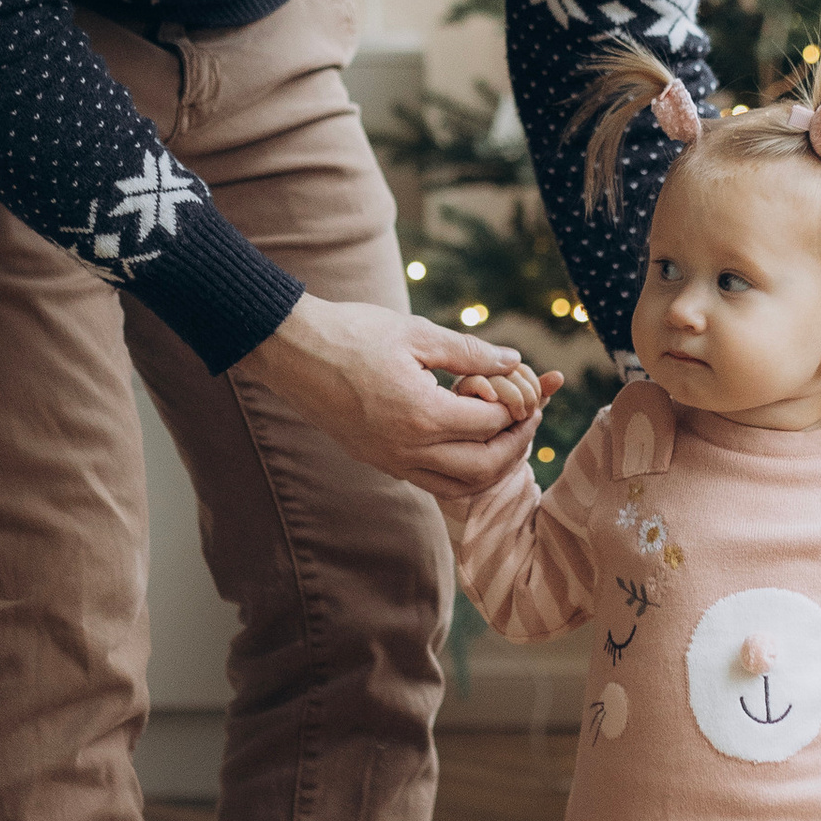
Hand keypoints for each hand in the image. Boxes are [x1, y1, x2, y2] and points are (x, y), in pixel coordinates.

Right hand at [249, 297, 540, 494]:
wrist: (292, 350)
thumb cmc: (352, 333)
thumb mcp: (416, 333)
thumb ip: (469, 351)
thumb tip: (513, 360)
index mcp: (422, 415)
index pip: (492, 426)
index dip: (518, 408)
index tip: (528, 390)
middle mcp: (407, 449)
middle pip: (484, 468)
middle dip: (516, 446)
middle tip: (528, 419)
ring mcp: (390, 461)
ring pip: (459, 487)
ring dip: (491, 468)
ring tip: (504, 436)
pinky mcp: (376, 461)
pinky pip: (430, 482)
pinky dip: (459, 473)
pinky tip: (466, 443)